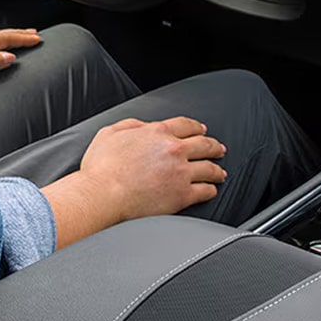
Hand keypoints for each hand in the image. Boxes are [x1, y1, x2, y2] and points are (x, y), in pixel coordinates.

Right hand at [43, 117, 226, 247]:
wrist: (102, 195)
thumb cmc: (100, 168)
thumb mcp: (110, 133)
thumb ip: (130, 125)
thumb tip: (143, 126)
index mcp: (157, 132)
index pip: (186, 125)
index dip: (197, 127)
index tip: (202, 131)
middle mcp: (173, 150)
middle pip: (204, 144)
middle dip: (214, 146)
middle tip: (219, 149)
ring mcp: (180, 173)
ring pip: (209, 168)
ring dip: (217, 169)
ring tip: (220, 173)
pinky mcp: (182, 195)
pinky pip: (205, 191)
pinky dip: (211, 189)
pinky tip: (211, 190)